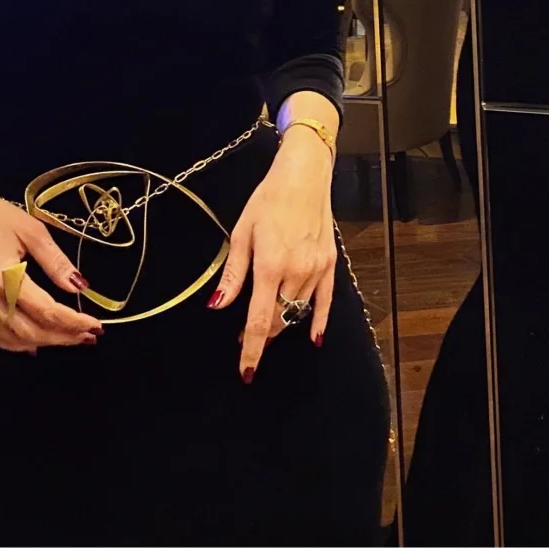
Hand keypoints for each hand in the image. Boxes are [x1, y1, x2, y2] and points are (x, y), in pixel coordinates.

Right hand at [0, 178, 102, 354]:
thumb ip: (56, 262)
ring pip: (14, 339)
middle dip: (64, 337)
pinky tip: (36, 342)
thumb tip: (79, 285)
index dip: (73, 322)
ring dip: (45, 342)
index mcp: (3, 276)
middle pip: (31, 331)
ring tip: (71, 339)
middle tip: (89, 336)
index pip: (46, 311)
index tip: (95, 326)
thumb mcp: (32, 230)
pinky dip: (18, 343)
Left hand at [209, 126, 336, 381]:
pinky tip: (314, 338)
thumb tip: (217, 305)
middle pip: (279, 320)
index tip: (246, 370)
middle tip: (245, 333)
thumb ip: (233, 274)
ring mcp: (316, 270)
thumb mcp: (241, 233)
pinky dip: (319, 321)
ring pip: (298, 312)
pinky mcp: (331, 265)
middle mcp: (296, 272)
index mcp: (269, 266)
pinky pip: (326, 302)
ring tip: (268, 324)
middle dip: (262, 333)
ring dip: (282, 323)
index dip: (252, 349)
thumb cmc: (268, 200)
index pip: (259, 320)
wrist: (304, 178)